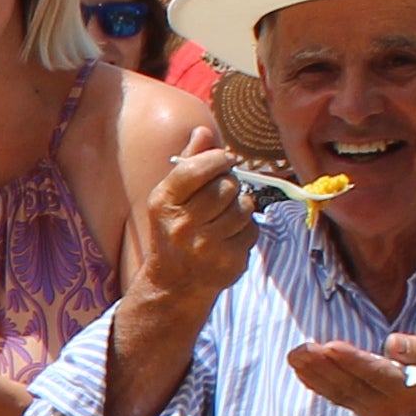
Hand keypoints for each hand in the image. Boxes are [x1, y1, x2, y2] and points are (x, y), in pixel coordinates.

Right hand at [117, 133, 258, 328]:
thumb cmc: (174, 230)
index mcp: (163, 203)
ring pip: (243, 206)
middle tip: (223, 192)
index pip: (195, 168)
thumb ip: (188, 163)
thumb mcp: (171, 197)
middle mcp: (182, 226)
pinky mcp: (228, 262)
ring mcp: (206, 247)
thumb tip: (203, 131)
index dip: (217, 158)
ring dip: (240, 206)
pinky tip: (230, 235)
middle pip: (226, 185)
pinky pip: (252, 229)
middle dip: (230, 183)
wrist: (174, 283)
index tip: (226, 158)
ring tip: (226, 215)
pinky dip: (246, 228)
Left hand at [287, 329, 415, 415]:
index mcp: (411, 391)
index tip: (330, 346)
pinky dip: (317, 383)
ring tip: (294, 354)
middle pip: (350, 384)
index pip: (376, 374)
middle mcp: (388, 406)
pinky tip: (302, 368)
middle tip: (300, 348)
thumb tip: (391, 342)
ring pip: (339, 393)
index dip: (352, 361)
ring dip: (314, 374)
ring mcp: (374, 412)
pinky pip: (337, 398)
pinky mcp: (364, 412)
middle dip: (322, 366)